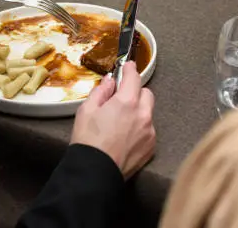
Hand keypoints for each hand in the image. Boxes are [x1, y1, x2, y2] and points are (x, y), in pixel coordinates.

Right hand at [71, 62, 155, 179]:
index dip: (130, 69)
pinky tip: (124, 137)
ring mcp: (149, 132)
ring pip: (148, 113)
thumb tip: (109, 81)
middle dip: (135, 92)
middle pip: (146, 94)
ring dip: (138, 112)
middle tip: (120, 98)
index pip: (134, 78)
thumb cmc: (88, 141)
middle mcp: (143, 115)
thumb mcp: (87, 110)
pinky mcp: (150, 148)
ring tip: (120, 122)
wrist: (95, 172)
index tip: (128, 65)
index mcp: (127, 102)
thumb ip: (101, 91)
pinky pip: (148, 130)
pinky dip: (140, 129)